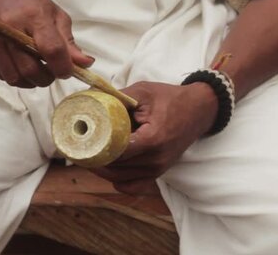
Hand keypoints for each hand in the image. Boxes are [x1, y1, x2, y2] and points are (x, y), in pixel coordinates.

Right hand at [0, 0, 93, 87]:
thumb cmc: (27, 2)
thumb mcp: (54, 14)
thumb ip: (68, 42)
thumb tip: (86, 64)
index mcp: (33, 16)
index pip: (52, 50)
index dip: (63, 67)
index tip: (67, 71)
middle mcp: (9, 29)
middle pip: (32, 70)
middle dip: (47, 77)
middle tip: (51, 71)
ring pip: (16, 78)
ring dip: (31, 81)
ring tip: (36, 69)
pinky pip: (2, 76)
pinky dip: (16, 77)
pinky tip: (21, 66)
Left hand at [91, 81, 217, 193]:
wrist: (200, 109)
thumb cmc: (171, 98)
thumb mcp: (143, 92)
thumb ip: (116, 97)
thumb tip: (88, 98)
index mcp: (152, 139)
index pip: (116, 153)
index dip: (95, 150)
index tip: (80, 143)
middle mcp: (156, 159)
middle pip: (115, 168)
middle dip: (94, 160)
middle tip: (78, 149)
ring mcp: (159, 169)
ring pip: (121, 179)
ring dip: (103, 170)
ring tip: (88, 156)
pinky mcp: (159, 172)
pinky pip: (133, 186)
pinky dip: (118, 181)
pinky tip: (109, 169)